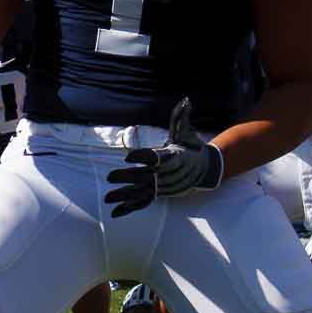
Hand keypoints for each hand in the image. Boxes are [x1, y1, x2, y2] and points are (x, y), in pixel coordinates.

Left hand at [103, 99, 223, 217]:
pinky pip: (143, 202)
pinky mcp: (160, 194)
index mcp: (173, 158)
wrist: (204, 168)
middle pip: (145, 177)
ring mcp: (163, 186)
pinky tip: (115, 213)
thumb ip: (181, 117)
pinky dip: (130, 208)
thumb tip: (186, 100)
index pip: (156, 158)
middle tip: (109, 177)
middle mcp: (167, 174)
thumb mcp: (186, 131)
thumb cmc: (191, 147)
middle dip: (127, 178)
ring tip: (106, 198)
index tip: (128, 157)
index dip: (142, 157)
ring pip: (141, 192)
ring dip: (124, 196)